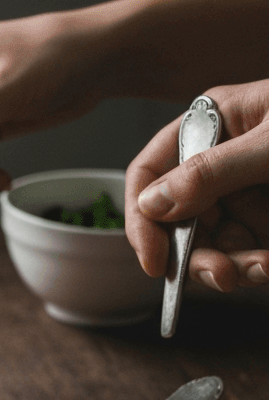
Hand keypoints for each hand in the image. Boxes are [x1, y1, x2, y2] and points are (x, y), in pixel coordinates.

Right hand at [126, 79, 268, 290]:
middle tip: (223, 276)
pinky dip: (257, 263)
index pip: (150, 171)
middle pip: (181, 218)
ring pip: (214, 241)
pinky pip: (246, 246)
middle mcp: (220, 156)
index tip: (156, 262)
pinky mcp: (268, 211)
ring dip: (233, 264)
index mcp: (211, 123)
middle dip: (199, 254)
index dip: (143, 219)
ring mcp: (245, 185)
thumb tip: (151, 203)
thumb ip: (212, 170)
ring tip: (263, 268)